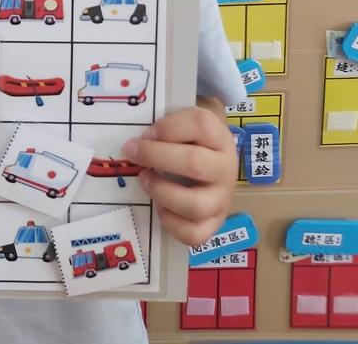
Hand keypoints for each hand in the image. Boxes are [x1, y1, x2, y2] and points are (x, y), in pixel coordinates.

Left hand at [121, 100, 237, 246]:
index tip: (145, 133)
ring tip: (144, 179)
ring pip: (195, 205)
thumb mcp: (184, 123)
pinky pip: (194, 234)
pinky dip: (171, 222)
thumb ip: (165, 126)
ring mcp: (222, 199)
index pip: (200, 125)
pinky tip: (158, 206)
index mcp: (218, 136)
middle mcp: (225, 168)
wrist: (216, 161)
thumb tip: (136, 142)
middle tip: (132, 152)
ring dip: (161, 191)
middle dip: (155, 157)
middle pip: (194, 164)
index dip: (167, 128)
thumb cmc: (192, 139)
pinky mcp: (214, 223)